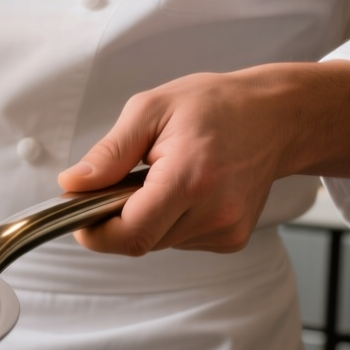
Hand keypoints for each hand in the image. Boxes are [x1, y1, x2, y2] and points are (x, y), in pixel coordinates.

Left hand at [57, 61, 349, 254]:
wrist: (276, 117)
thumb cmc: (216, 106)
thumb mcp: (151, 110)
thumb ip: (109, 152)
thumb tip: (73, 184)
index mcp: (190, 178)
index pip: (131, 233)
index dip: (95, 232)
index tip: (79, 213)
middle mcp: (214, 212)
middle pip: (140, 241)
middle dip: (116, 218)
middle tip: (121, 180)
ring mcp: (227, 230)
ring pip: (157, 243)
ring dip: (144, 217)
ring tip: (160, 177)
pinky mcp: (232, 238)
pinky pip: (179, 241)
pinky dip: (168, 221)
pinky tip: (183, 190)